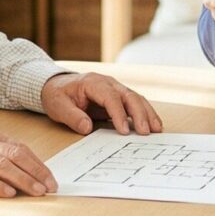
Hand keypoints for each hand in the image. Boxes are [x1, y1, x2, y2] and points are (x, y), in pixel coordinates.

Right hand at [0, 124, 57, 197]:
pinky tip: (8, 193)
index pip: (20, 148)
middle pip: (15, 155)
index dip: (38, 164)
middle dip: (36, 172)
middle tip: (49, 187)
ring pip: (2, 166)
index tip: (50, 178)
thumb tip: (25, 169)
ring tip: (36, 191)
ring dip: (22, 180)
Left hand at [41, 71, 162, 135]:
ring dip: (147, 113)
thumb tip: (87, 128)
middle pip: (129, 96)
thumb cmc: (58, 95)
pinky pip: (135, 103)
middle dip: (140, 114)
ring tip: (157, 130)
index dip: (119, 114)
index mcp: (93, 83)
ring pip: (136, 98)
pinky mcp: (118, 97)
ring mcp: (115, 88)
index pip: (110, 97)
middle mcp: (108, 83)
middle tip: (146, 132)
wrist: (56, 86)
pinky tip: (153, 125)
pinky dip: (145, 113)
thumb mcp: (58, 106)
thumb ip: (72, 116)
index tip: (124, 131)